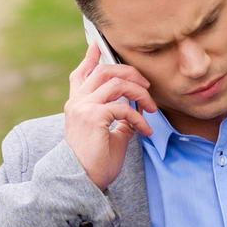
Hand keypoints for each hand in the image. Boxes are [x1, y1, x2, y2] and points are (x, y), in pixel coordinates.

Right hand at [64, 41, 156, 191]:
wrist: (81, 182)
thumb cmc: (94, 163)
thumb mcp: (108, 135)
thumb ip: (116, 119)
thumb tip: (132, 111)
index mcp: (76, 105)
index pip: (80, 74)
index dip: (90, 57)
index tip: (97, 43)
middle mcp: (76, 103)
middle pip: (104, 70)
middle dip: (130, 73)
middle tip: (147, 86)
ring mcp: (83, 108)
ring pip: (116, 82)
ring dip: (139, 93)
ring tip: (150, 108)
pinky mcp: (93, 117)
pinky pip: (123, 107)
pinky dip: (139, 117)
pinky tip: (145, 130)